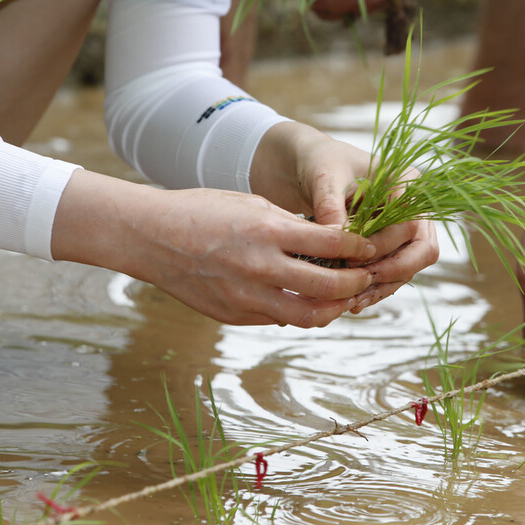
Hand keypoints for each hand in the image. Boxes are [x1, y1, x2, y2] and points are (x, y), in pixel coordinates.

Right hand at [52, 170, 378, 327]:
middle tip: (366, 277)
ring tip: (344, 299)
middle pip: (329, 287)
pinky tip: (306, 301)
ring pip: (308, 316)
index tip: (372, 247)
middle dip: (356, 283)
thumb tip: (329, 244)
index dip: (360, 248)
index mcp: (268, 231)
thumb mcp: (252, 205)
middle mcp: (261, 267)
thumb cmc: (204, 211)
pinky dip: (298, 312)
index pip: (332, 244)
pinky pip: (278, 319)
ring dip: (333, 309)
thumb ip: (290, 228)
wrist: (152, 237)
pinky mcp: (234, 316)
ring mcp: (246, 296)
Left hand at [251, 122, 438, 310]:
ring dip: (384, 286)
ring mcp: (405, 230)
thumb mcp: (324, 178)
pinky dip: (375, 289)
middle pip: (422, 250)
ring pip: (410, 267)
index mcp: (407, 182)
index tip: (349, 258)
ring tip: (353, 301)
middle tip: (357, 285)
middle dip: (392, 271)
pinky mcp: (390, 247)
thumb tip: (337, 238)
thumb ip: (333, 205)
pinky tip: (352, 301)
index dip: (385, 245)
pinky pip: (393, 274)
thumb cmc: (320, 164)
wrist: (307, 169)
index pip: (411, 223)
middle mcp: (414, 207)